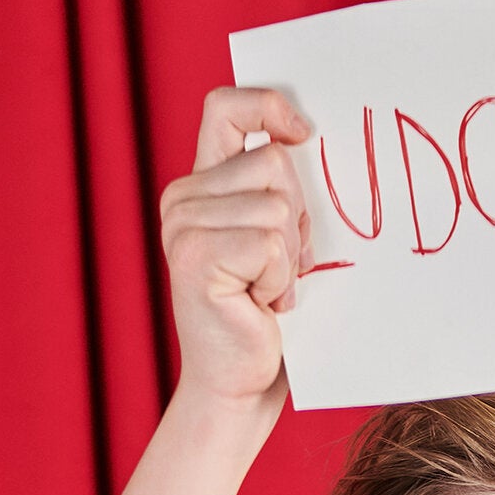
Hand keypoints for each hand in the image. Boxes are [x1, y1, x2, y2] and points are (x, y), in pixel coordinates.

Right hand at [105, 86, 312, 494]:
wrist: (238, 390)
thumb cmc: (265, 320)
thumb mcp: (274, 242)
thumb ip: (278, 192)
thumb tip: (314, 144)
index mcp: (199, 187)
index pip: (225, 108)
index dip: (267, 105)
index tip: (303, 134)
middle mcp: (180, 199)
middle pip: (272, 161)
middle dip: (296, 218)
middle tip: (278, 270)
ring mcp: (182, 226)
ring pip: (276, 204)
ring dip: (288, 258)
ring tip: (267, 292)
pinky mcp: (195, 257)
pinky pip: (270, 242)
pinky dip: (280, 279)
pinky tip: (263, 306)